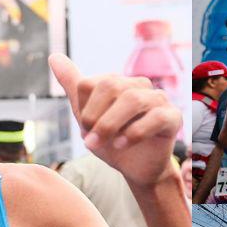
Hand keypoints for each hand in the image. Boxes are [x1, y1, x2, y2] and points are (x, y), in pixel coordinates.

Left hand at [49, 54, 180, 186]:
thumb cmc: (113, 142)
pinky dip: (134, 132)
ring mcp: (159, 99)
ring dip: (111, 125)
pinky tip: (121, 145)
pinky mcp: (173, 117)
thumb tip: (54, 57)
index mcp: (119, 82)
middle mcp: (140, 85)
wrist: (137, 169)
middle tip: (90, 140)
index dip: (83, 109)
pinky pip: (155, 117)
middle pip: (111, 85)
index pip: (91, 83)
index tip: (86, 131)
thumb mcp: (88, 118)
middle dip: (95, 116)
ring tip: (103, 145)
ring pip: (132, 100)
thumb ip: (73, 87)